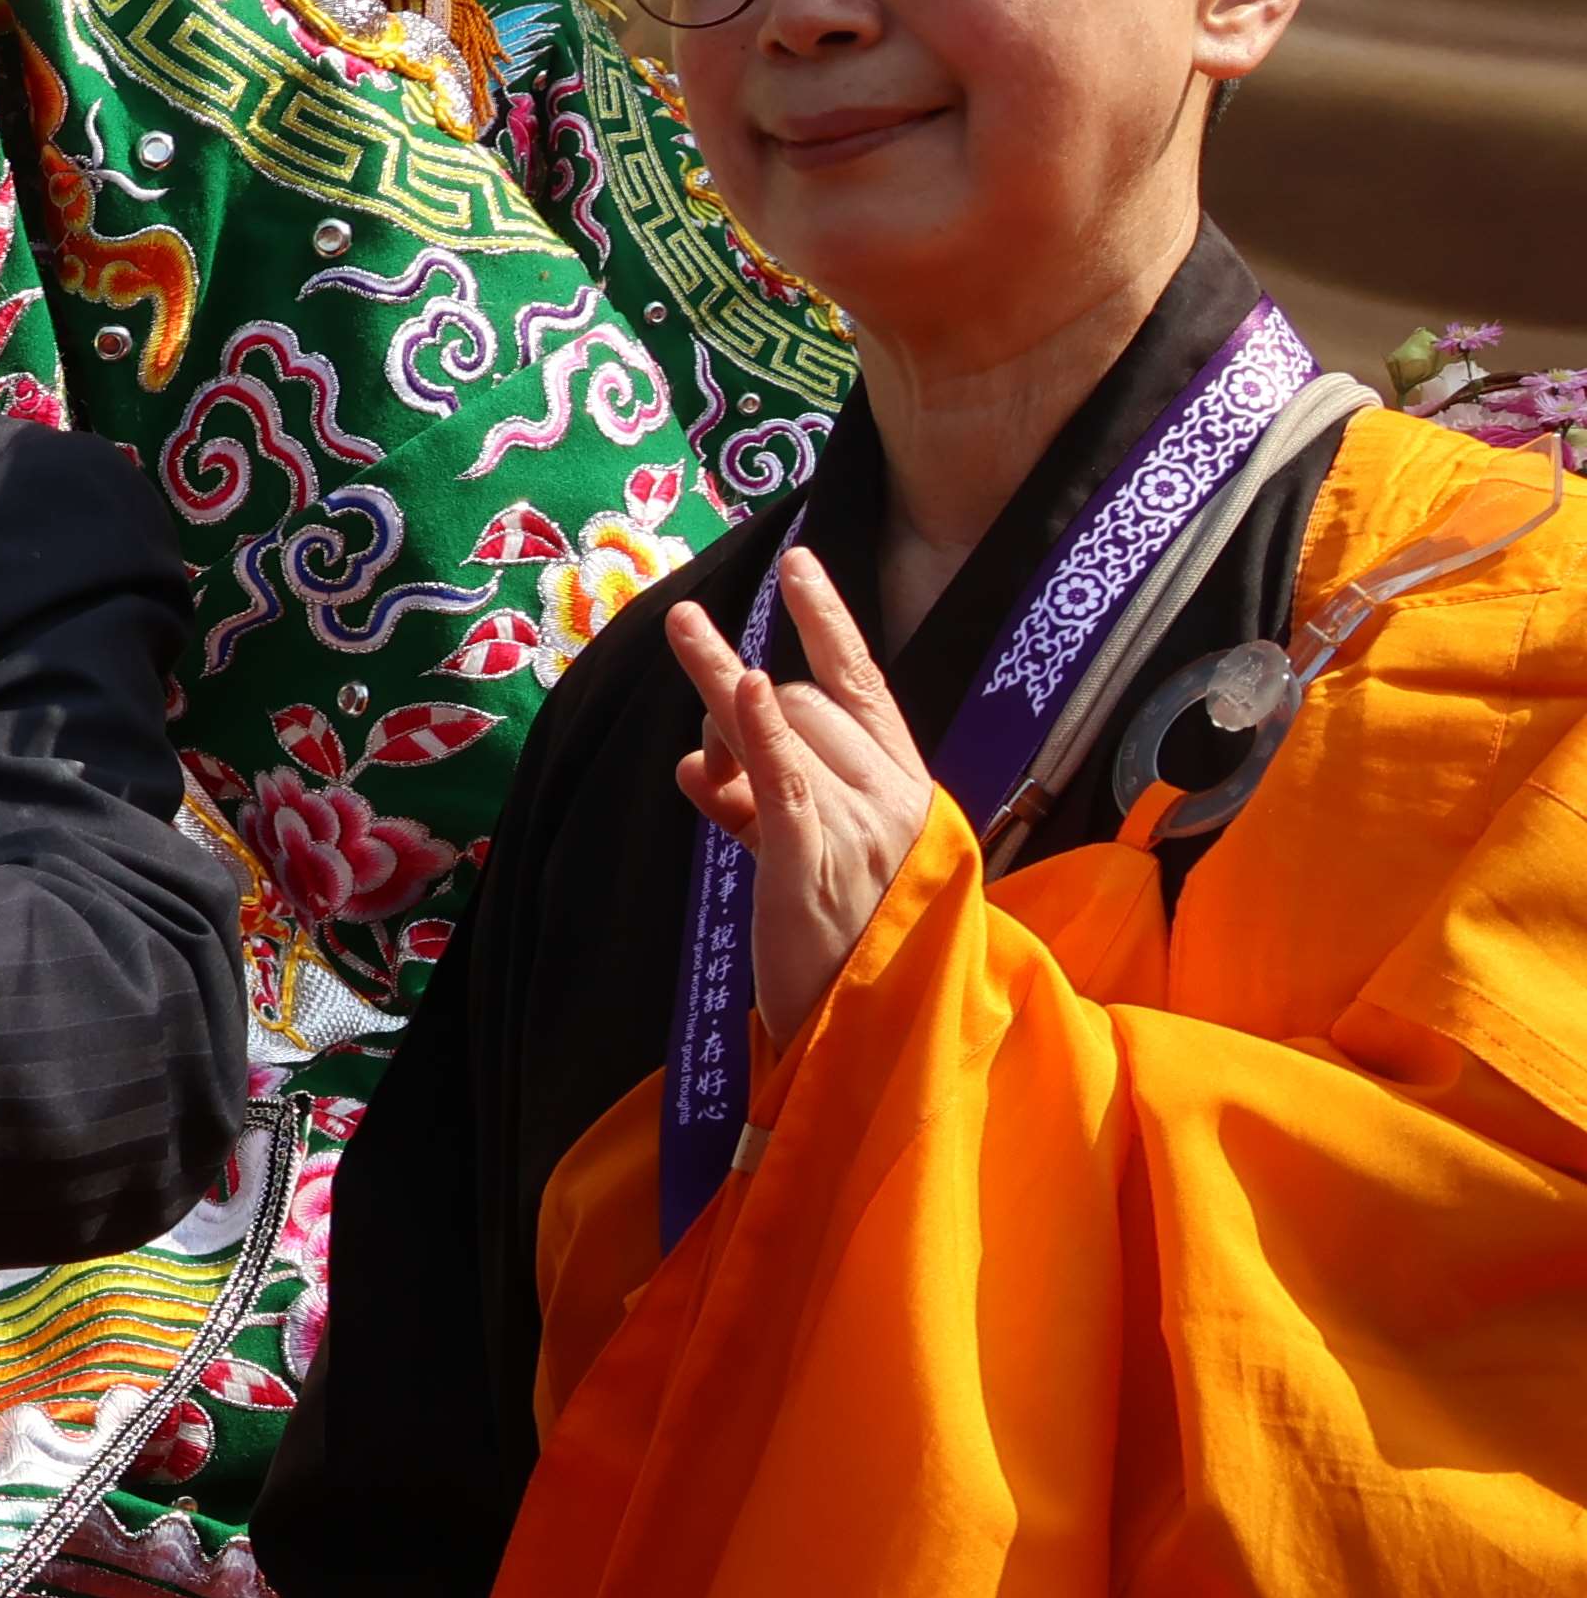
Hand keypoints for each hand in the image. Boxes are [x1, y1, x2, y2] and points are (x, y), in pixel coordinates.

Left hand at [669, 553, 931, 1041]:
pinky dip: (763, 729)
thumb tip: (695, 767)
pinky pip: (785, 777)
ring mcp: (862, 823)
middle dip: (745, 712)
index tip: (800, 561)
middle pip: (807, 698)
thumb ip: (758, 807)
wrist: (871, 1036)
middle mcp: (893, 795)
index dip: (829, 619)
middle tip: (721, 774)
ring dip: (727, 732)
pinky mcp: (815, 857)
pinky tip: (745, 685)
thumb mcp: (806, 862)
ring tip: (714, 779)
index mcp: (901, 790)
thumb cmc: (840, 950)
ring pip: (782, 723)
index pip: (864, 683)